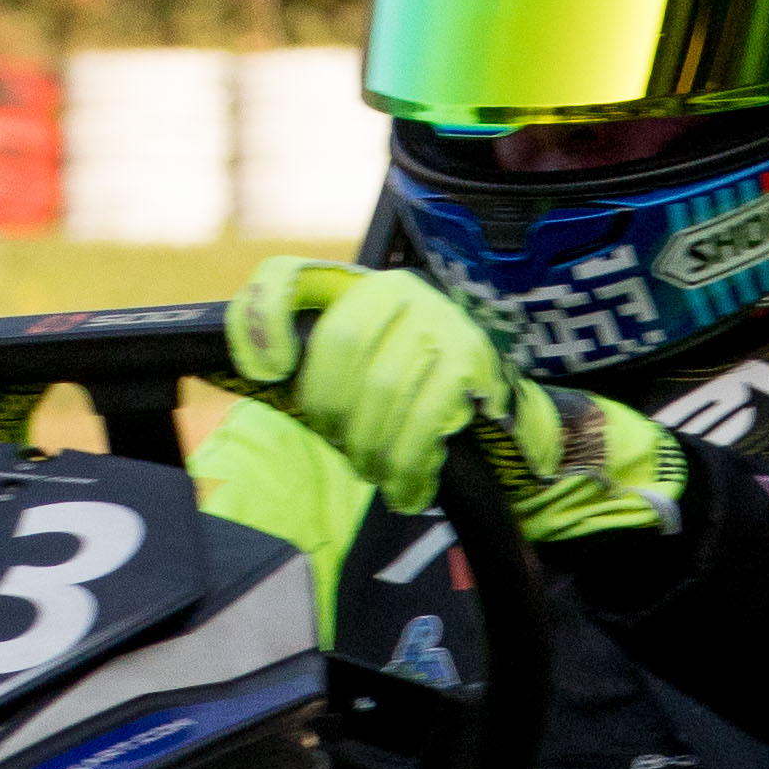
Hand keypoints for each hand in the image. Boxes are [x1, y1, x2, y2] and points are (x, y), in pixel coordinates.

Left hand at [219, 260, 684, 541]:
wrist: (519, 437)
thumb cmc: (426, 411)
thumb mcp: (366, 380)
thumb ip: (312, 364)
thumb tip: (248, 364)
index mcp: (365, 286)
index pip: (290, 279)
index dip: (261, 319)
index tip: (262, 371)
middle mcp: (404, 289)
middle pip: (339, 345)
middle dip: (335, 415)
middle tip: (351, 452)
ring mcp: (443, 321)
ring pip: (380, 387)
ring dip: (373, 446)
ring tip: (382, 475)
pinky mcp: (472, 364)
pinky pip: (422, 419)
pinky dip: (407, 464)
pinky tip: (408, 488)